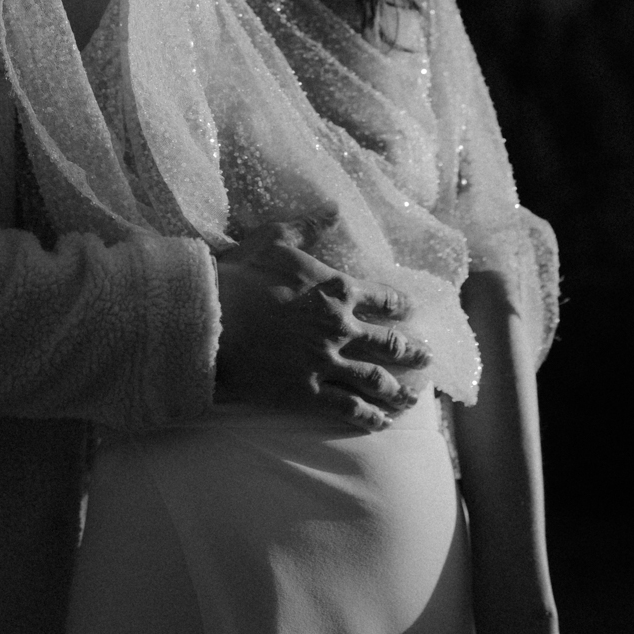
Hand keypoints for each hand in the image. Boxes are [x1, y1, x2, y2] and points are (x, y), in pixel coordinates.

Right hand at [214, 218, 431, 429]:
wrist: (207, 319)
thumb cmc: (237, 276)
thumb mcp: (274, 239)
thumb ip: (307, 227)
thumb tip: (333, 209)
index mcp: (336, 289)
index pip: (383, 299)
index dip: (401, 307)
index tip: (412, 312)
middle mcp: (340, 327)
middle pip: (389, 343)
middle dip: (412, 353)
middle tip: (426, 359)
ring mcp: (326, 361)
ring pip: (375, 380)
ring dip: (399, 391)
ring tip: (412, 399)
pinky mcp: (307, 391)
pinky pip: (349, 408)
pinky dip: (370, 418)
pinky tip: (382, 424)